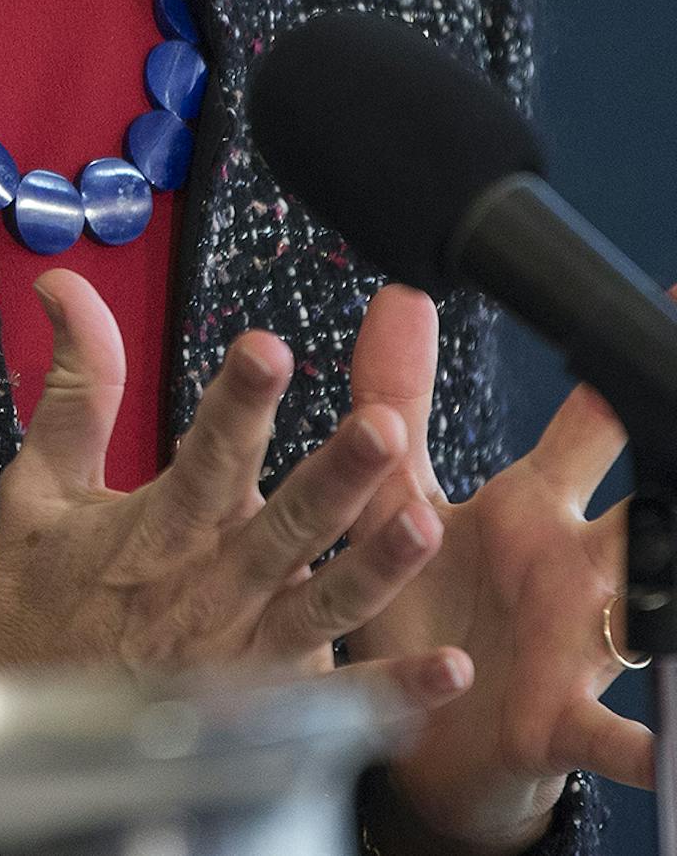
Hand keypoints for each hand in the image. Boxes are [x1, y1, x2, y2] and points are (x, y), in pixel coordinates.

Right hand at [0, 271, 467, 704]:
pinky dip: (392, 692)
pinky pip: (339, 703)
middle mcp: (208, 586)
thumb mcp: (41, 490)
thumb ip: (76, 389)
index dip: (236, 402)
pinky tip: (448, 671)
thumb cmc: (42, 608)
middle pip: (281, 524)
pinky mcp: (269, 710)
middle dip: (333, 475)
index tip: (266, 350)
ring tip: (424, 524)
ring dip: (375, 568)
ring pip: (322, 602)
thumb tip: (68, 289)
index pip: (203, 453)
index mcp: (158, 528)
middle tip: (382, 427)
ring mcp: (244, 652)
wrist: (41, 745)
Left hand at [346, 285, 654, 852]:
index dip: (628, 374)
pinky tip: (660, 748)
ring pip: (651, 607)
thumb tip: (398, 295)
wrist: (424, 730)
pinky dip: (645, 746)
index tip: (674, 307)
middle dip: (671, 478)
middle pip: (648, 506)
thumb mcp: (396, 494)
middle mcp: (574, 564)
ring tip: (669, 596)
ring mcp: (580, 642)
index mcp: (536, 503)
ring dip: (666, 598)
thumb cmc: (426, 604)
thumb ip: (394, 398)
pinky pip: (615, 735)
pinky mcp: (562, 718)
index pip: (599, 423)